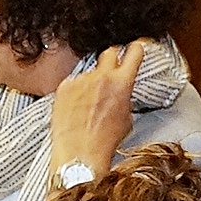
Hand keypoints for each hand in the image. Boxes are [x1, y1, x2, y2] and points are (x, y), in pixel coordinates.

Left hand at [43, 35, 144, 185]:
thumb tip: (121, 92)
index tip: (136, 46)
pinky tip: (75, 107)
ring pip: (89, 71)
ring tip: (89, 103)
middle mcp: (100, 76)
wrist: (78, 153)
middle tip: (113, 67)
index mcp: (122, 82)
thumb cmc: (104, 141)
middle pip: (109, 51)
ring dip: (91, 81)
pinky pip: (73, 83)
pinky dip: (75, 91)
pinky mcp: (63, 87)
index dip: (136, 48)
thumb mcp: (126, 118)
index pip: (134, 52)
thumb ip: (124, 97)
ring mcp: (80, 80)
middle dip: (113, 57)